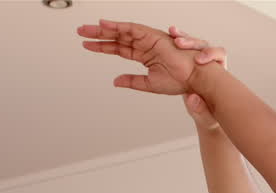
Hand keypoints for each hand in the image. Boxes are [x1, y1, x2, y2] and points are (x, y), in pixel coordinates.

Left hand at [78, 20, 199, 94]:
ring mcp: (148, 39)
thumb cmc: (179, 81)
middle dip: (99, 35)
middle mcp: (145, 44)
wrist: (194, 79)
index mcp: (145, 55)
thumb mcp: (149, 84)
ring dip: (104, 29)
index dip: (103, 46)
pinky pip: (132, 29)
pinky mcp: (153, 36)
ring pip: (122, 32)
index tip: (87, 45)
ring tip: (87, 29)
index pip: (119, 48)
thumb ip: (132, 81)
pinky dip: (118, 26)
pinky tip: (104, 25)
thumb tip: (116, 81)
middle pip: (117, 37)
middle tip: (81, 32)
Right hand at [168, 27, 227, 129]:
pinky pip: (180, 45)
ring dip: (182, 37)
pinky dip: (174, 39)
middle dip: (192, 42)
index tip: (198, 59)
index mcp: (218, 71)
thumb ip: (199, 109)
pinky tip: (167, 35)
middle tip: (180, 43)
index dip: (210, 54)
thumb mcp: (205, 115)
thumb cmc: (207, 113)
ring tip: (172, 33)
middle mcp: (209, 61)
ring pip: (191, 42)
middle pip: (203, 44)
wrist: (203, 111)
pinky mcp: (184, 58)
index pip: (219, 54)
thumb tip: (192, 99)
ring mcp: (196, 57)